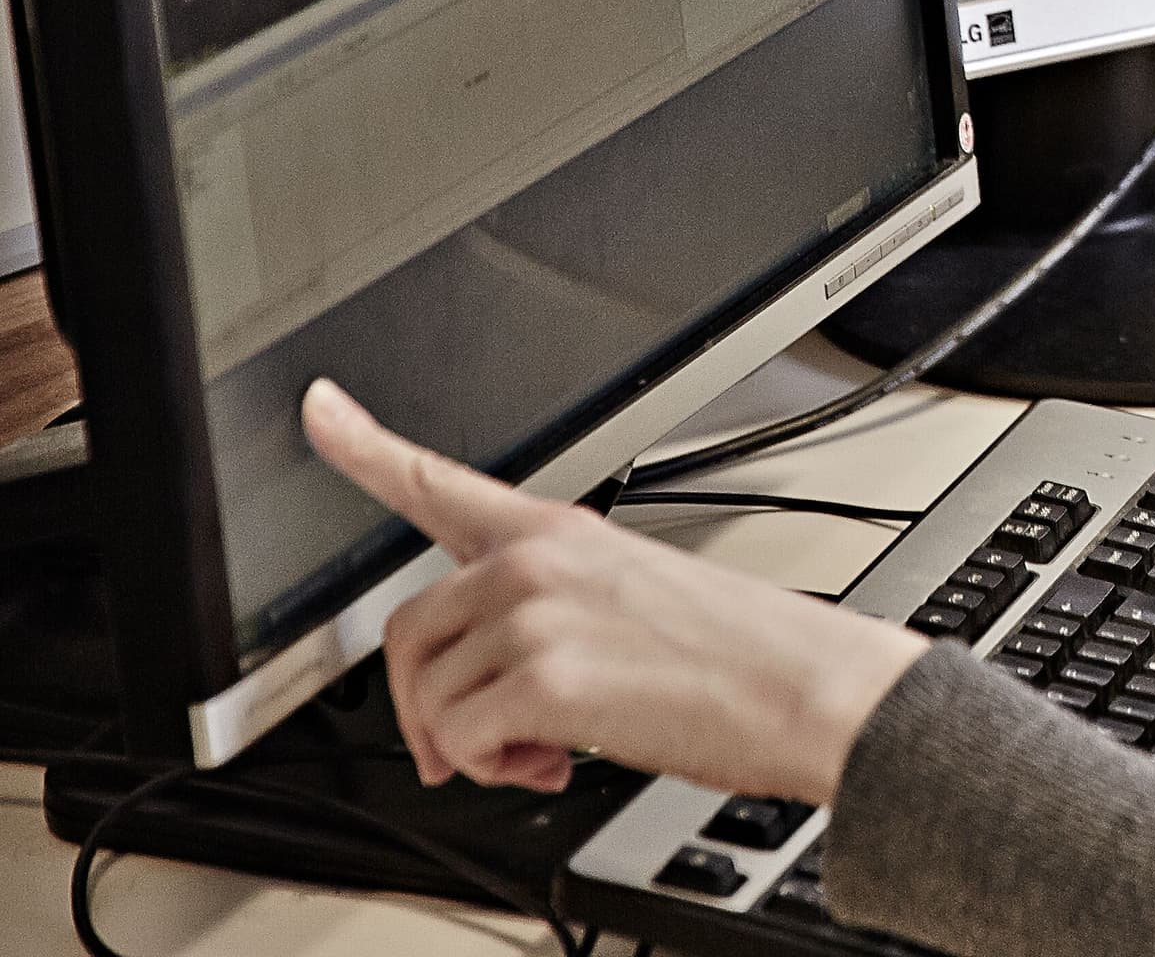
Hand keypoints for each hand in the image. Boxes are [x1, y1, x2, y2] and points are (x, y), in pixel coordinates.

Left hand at [302, 379, 923, 802]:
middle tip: (481, 745)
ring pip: (429, 700)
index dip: (364, 444)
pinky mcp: (540, 678)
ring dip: (475, 746)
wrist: (808, 689)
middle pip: (406, 636)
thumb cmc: (743, 654)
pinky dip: (499, 771)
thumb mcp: (636, 598)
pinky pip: (461, 744)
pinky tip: (558, 760)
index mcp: (558, 532)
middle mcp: (532, 562)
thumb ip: (544, 616)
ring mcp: (533, 615)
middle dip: (428, 706)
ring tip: (548, 747)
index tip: (319, 409)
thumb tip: (481, 691)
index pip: (439, 479)